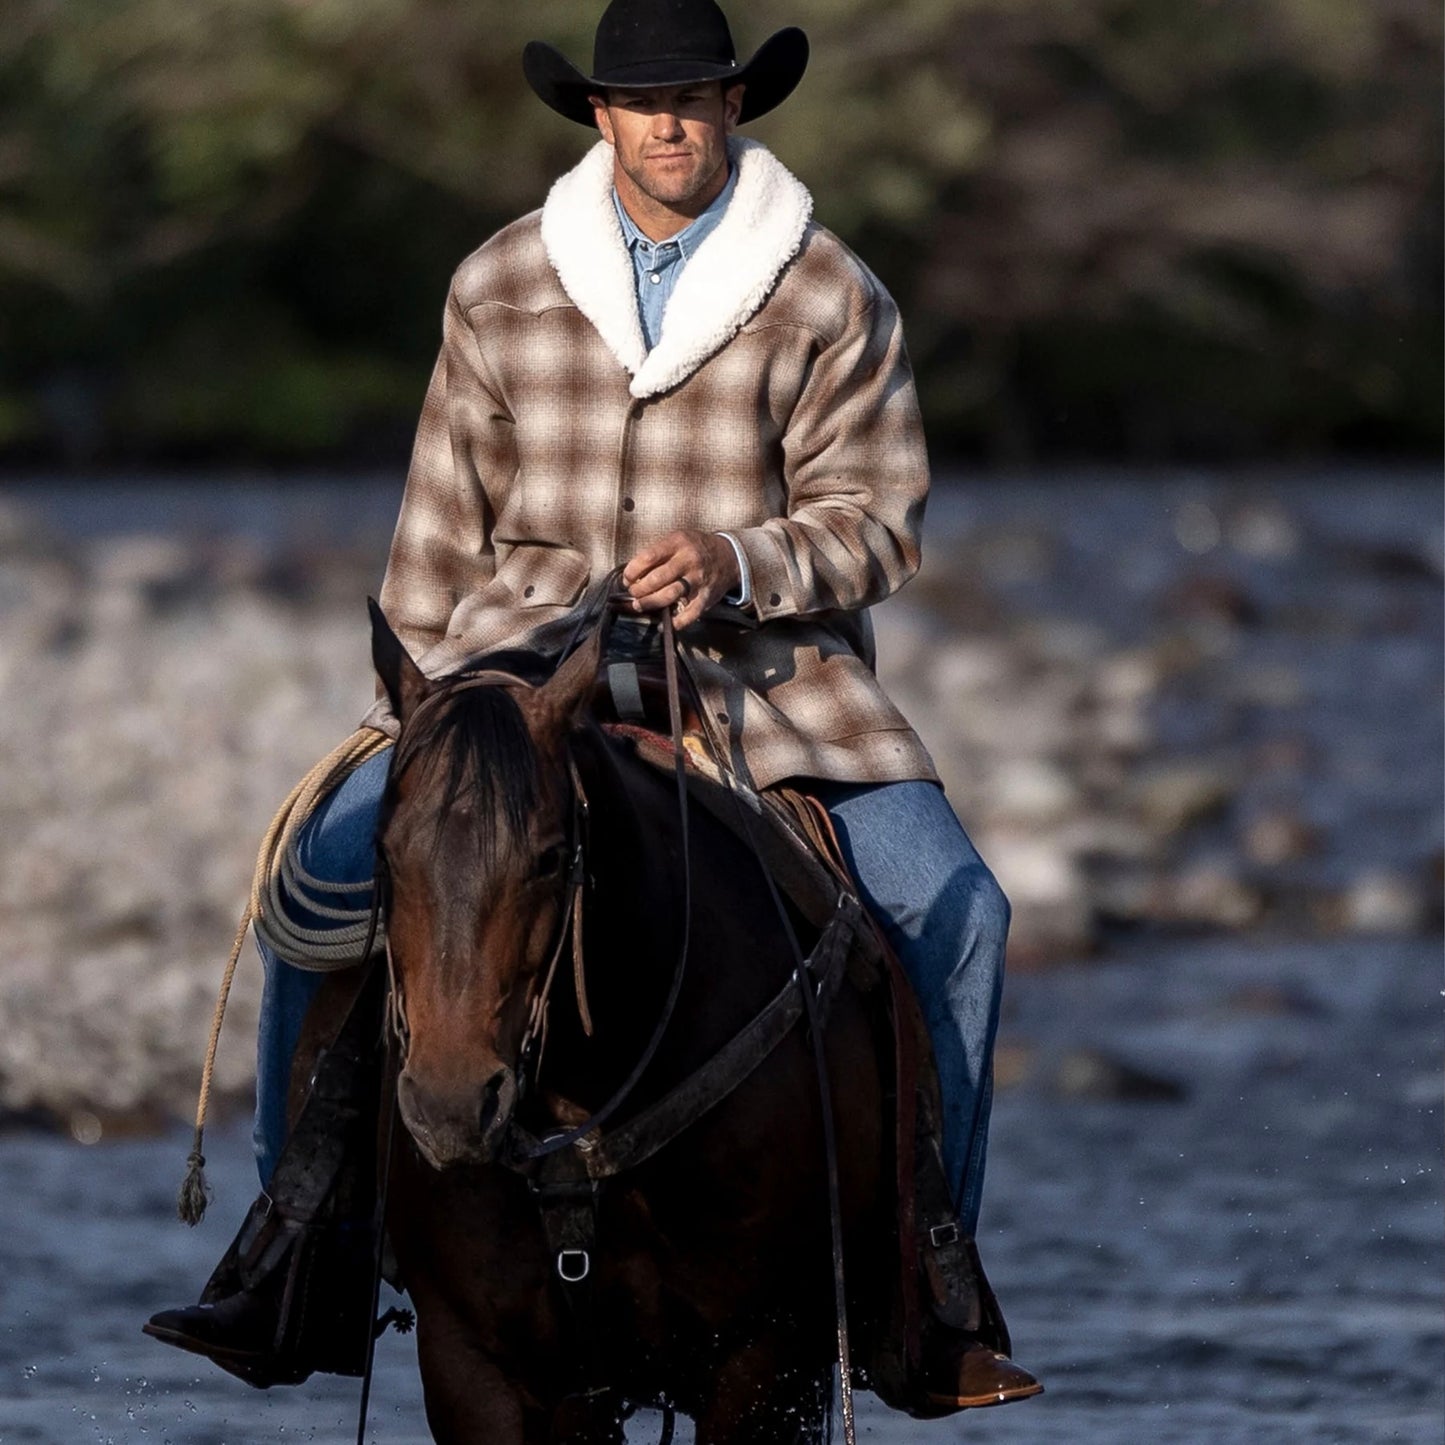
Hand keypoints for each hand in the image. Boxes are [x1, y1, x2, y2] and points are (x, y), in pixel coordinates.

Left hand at [622, 530, 740, 628]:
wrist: (728, 556)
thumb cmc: (695, 548)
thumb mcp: (677, 539)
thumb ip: (657, 552)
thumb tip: (633, 573)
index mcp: (678, 543)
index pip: (648, 557)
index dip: (632, 570)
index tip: (627, 578)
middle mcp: (688, 561)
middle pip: (656, 579)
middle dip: (639, 589)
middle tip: (633, 592)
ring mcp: (698, 580)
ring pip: (669, 595)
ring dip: (650, 603)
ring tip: (640, 605)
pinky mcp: (706, 597)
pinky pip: (690, 613)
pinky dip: (676, 622)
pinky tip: (665, 624)